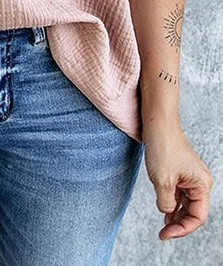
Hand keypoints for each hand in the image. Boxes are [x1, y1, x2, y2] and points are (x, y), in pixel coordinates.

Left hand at [142, 120, 212, 240]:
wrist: (157, 123)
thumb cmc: (163, 147)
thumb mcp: (162, 181)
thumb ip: (166, 203)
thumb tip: (167, 212)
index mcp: (202, 184)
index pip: (197, 216)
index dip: (182, 229)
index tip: (165, 234)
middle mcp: (199, 181)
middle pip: (193, 212)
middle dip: (179, 223)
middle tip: (162, 233)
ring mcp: (189, 177)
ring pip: (185, 203)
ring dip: (175, 215)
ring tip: (163, 226)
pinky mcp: (179, 172)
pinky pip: (179, 194)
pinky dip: (172, 203)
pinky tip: (164, 211)